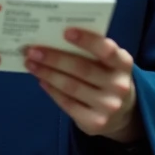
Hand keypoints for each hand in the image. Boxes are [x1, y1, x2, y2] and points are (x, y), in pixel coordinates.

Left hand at [25, 29, 141, 142]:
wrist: (124, 114)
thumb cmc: (109, 77)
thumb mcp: (110, 63)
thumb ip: (93, 52)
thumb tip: (55, 40)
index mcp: (124, 64)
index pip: (106, 50)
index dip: (87, 40)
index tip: (65, 31)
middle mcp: (119, 86)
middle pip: (82, 69)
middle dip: (55, 58)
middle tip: (33, 51)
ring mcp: (108, 107)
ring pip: (71, 87)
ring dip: (48, 74)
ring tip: (31, 64)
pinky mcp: (95, 123)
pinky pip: (68, 104)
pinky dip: (52, 91)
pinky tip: (41, 81)